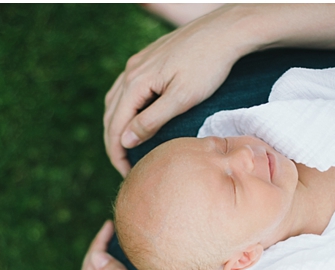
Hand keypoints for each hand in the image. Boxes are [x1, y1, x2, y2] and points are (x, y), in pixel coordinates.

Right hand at [103, 5, 250, 175]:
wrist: (224, 31)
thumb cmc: (208, 65)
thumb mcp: (182, 98)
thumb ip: (151, 120)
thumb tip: (125, 141)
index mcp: (136, 82)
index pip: (115, 126)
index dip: (117, 154)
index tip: (127, 174)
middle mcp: (131, 71)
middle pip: (110, 115)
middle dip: (114, 144)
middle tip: (125, 168)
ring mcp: (137, 63)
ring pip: (115, 102)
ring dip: (116, 128)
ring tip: (126, 150)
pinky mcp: (147, 60)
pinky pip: (125, 90)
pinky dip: (123, 110)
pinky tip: (132, 120)